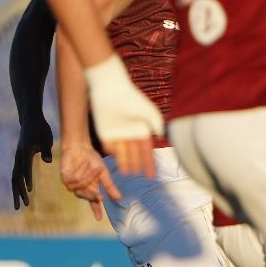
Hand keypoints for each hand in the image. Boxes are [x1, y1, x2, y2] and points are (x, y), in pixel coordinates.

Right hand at [11, 116, 53, 208]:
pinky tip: (22, 194)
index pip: (25, 167)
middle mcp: (19, 157)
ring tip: (21, 205)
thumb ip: (46, 149)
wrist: (31, 121)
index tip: (29, 190)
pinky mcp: (20, 160)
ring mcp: (18, 159)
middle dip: (19, 192)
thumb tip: (48, 160)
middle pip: (16, 177)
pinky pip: (18, 175)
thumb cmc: (41, 129)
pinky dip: (19, 185)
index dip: (27, 178)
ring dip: (17, 192)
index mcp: (25, 152)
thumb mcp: (46, 137)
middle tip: (24, 205)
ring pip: (15, 178)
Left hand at [59, 142, 116, 221]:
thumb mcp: (103, 174)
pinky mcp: (64, 178)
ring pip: (81, 187)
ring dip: (88, 177)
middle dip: (93, 196)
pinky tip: (83, 164)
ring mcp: (71, 184)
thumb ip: (109, 186)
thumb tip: (119, 198)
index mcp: (90, 188)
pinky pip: (74, 179)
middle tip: (100, 196)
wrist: (81, 147)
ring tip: (92, 166)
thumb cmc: (92, 159)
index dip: (96, 210)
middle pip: (86, 196)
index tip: (99, 219)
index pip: (93, 202)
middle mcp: (80, 188)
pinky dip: (81, 171)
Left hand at [83, 56, 161, 178]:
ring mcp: (117, 134)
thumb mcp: (151, 113)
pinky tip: (116, 157)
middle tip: (140, 176)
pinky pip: (109, 146)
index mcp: (141, 130)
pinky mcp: (104, 132)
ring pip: (122, 153)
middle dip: (137, 164)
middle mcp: (130, 134)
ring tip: (127, 173)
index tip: (152, 174)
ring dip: (125, 163)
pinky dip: (112, 153)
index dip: (149, 162)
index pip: (146, 150)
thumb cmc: (133, 99)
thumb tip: (161, 137)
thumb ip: (158, 125)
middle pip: (134, 154)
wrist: (112, 90)